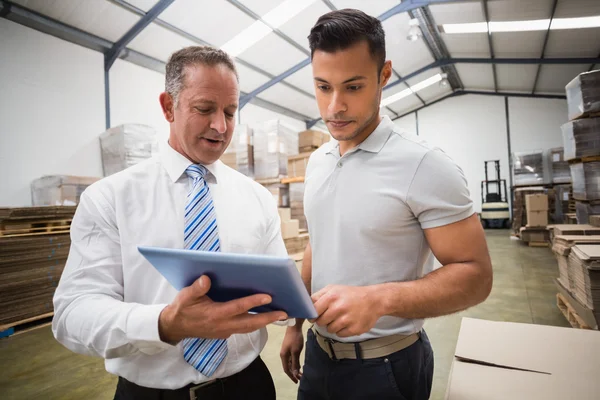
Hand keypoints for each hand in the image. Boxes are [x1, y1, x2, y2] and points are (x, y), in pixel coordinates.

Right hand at [158, 275, 286, 342]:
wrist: (174, 327)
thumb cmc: (182, 308)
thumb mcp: (185, 296)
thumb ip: (196, 289)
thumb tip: (206, 279)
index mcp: (215, 314)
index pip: (238, 307)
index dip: (253, 302)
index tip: (268, 296)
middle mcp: (222, 325)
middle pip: (250, 323)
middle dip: (268, 318)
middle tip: (285, 313)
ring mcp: (224, 331)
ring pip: (249, 327)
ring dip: (265, 321)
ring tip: (280, 314)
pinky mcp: (225, 333)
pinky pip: (243, 328)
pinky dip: (255, 323)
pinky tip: (263, 316)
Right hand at [280, 326, 303, 382]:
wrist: (294, 326)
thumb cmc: (295, 339)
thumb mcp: (296, 352)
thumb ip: (295, 362)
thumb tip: (294, 373)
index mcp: (284, 356)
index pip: (286, 369)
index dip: (291, 376)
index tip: (297, 381)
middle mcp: (283, 355)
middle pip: (288, 367)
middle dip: (293, 373)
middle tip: (301, 378)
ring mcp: (286, 351)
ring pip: (290, 363)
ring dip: (295, 369)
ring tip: (301, 374)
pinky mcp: (289, 348)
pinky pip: (291, 359)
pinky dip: (295, 363)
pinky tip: (299, 365)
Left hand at [311, 285, 380, 337]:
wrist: (374, 300)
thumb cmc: (350, 294)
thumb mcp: (334, 289)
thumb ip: (318, 296)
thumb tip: (305, 306)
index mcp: (332, 296)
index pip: (313, 311)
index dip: (312, 315)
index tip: (315, 316)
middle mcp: (338, 308)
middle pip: (320, 322)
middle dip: (323, 320)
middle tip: (331, 315)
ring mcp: (347, 319)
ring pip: (329, 329)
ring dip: (333, 326)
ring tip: (341, 318)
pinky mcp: (354, 329)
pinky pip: (340, 335)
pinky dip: (342, 331)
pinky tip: (347, 323)